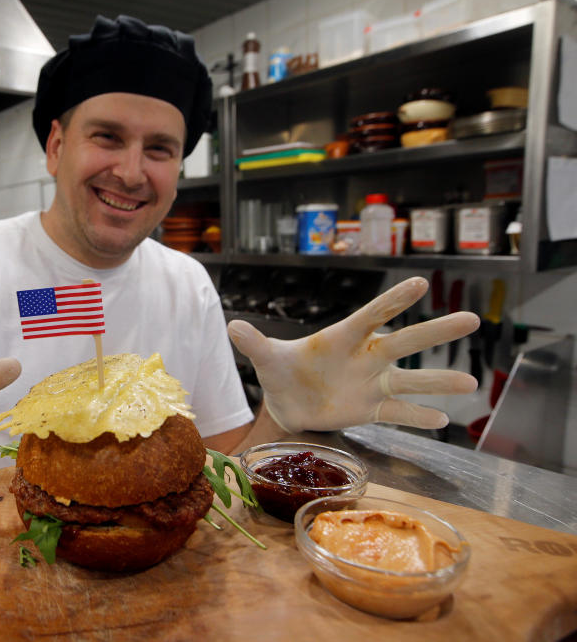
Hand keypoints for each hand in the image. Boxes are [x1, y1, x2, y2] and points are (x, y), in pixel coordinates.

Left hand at [227, 277, 478, 433]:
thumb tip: (231, 326)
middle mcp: (366, 357)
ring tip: (472, 384)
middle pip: (404, 341)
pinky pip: (399, 414)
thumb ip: (255, 343)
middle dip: (436, 331)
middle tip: (472, 318)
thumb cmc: (283, 371)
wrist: (287, 403)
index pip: (372, 314)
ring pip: (411, 381)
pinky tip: (443, 422)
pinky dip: (419, 419)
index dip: (394, 300)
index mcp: (344, 337)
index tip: (421, 283)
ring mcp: (372, 384)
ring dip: (439, 383)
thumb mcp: (267, 358)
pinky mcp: (371, 410)